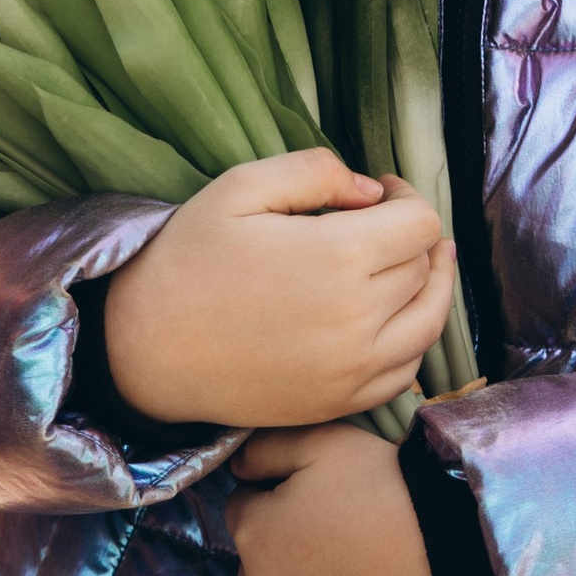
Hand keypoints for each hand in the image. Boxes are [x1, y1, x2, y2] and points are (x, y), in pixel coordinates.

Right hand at [102, 151, 454, 429]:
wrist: (144, 352)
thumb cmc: (186, 261)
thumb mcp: (239, 188)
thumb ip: (315, 172)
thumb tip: (373, 192)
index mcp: (338, 258)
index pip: (421, 224)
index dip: (410, 196)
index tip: (385, 191)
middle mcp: (358, 319)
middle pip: (425, 267)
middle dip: (413, 237)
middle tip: (383, 223)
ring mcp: (353, 369)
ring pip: (430, 321)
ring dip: (430, 287)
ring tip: (412, 264)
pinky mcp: (340, 402)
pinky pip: (406, 371)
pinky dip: (413, 338)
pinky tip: (395, 316)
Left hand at [228, 423, 439, 575]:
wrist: (456, 555)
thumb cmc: (388, 491)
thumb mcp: (326, 442)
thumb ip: (267, 448)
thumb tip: (238, 468)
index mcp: (255, 535)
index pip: (243, 511)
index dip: (276, 500)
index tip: (314, 499)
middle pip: (257, 570)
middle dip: (281, 554)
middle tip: (334, 539)